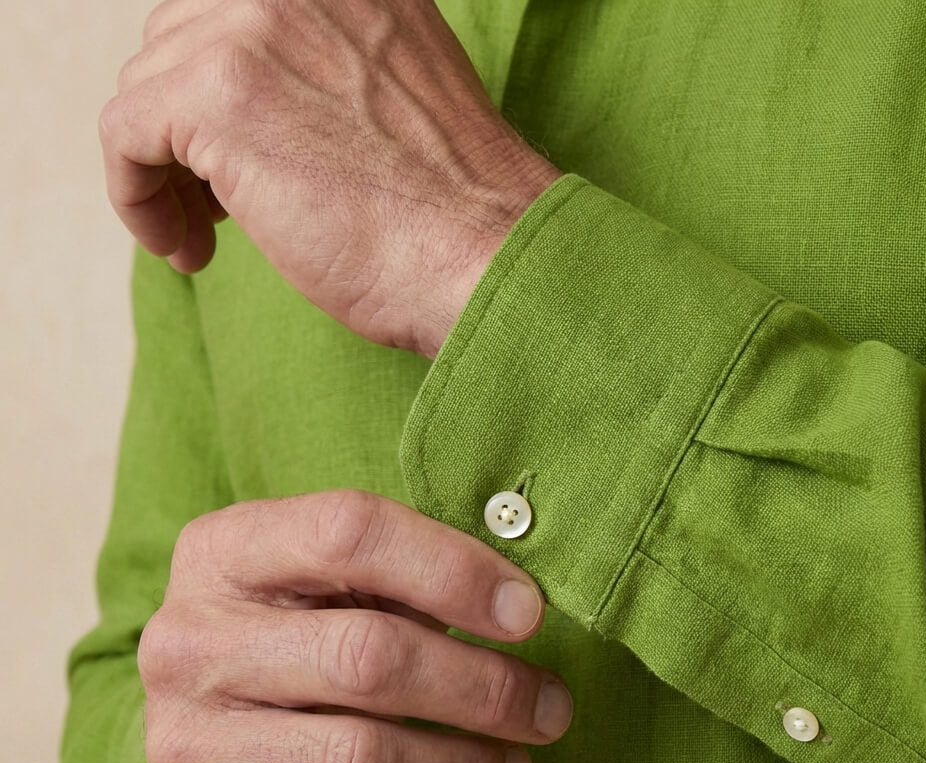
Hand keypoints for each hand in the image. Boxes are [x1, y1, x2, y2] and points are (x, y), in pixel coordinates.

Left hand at [101, 0, 559, 357]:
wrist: (483, 257)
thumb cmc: (452, 219)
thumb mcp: (397, 106)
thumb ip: (331, 74)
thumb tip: (262, 107)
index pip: (238, 17)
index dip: (222, 86)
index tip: (237, 161)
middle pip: (181, 40)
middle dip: (187, 128)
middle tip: (218, 209)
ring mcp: (255, 27)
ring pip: (148, 88)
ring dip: (166, 170)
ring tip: (207, 240)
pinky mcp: (216, 93)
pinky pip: (124, 134)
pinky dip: (137, 198)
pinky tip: (185, 250)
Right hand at [139, 490, 571, 762]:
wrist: (200, 737)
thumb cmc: (296, 638)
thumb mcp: (328, 582)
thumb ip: (406, 578)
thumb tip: (518, 610)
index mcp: (225, 553)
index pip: (349, 533)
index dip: (455, 571)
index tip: (529, 614)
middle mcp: (190, 643)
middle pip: (367, 657)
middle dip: (483, 688)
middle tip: (549, 708)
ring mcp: (185, 746)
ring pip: (360, 760)